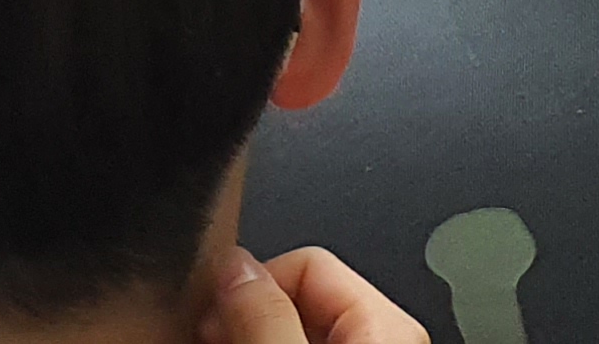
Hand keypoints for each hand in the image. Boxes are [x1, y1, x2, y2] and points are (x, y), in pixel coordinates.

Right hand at [203, 247, 426, 343]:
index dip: (252, 284)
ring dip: (250, 332)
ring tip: (216, 342)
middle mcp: (381, 338)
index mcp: (387, 325)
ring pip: (291, 327)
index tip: (215, 316)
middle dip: (247, 311)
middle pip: (296, 296)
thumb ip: (267, 317)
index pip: (308, 262)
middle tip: (211, 336)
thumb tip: (235, 268)